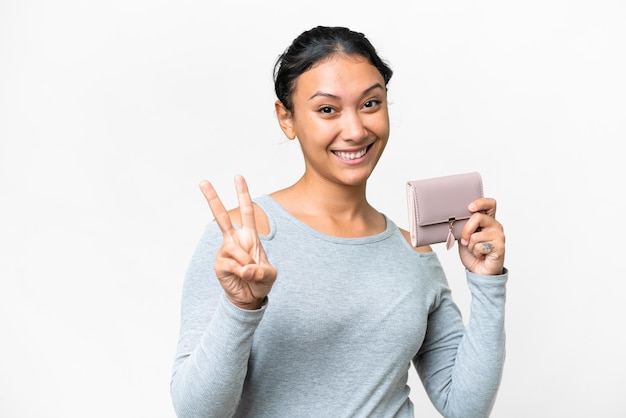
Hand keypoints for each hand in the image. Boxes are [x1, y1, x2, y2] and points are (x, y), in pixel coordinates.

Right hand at [199, 175, 276, 309]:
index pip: (247, 211)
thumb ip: (262, 272)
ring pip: (234, 249)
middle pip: (222, 217)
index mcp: (250, 236)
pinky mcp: (219, 264)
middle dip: (213, 199)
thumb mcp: (270, 276)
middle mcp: (235, 240)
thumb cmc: (260, 281)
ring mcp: (225, 251)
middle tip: (203, 181)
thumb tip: (247, 269)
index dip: (243, 194)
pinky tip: (242, 276)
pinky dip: (241, 272)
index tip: (238, 177)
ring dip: (246, 262)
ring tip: (250, 272)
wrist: (249, 298)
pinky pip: (231, 264)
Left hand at [458, 197, 504, 275]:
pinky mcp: (499, 247)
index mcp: (488, 220)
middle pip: (478, 217)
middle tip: (465, 240)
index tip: (470, 208)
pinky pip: (480, 246)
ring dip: (470, 246)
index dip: (480, 202)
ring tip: (475, 250)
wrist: (480, 271)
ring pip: (476, 235)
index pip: (490, 204)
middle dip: (466, 230)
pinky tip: (481, 255)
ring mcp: (499, 236)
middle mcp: (495, 226)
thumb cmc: (473, 252)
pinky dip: (475, 252)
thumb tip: (454, 219)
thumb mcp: (465, 236)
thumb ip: (464, 226)